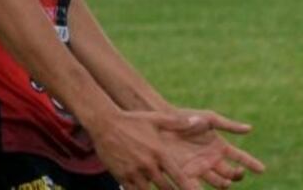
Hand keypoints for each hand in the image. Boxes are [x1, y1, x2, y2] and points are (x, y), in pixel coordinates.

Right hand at [87, 109, 201, 189]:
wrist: (105, 123)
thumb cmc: (133, 121)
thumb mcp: (156, 119)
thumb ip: (177, 123)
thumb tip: (197, 121)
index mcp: (160, 153)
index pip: (179, 177)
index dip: (190, 188)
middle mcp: (149, 165)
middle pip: (166, 189)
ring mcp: (134, 172)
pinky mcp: (122, 176)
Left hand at [160, 110, 264, 187]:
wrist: (164, 122)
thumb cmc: (187, 117)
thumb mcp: (209, 119)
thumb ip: (229, 126)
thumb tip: (250, 128)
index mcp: (220, 147)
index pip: (240, 157)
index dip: (252, 163)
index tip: (262, 169)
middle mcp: (213, 160)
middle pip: (231, 174)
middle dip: (237, 175)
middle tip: (238, 172)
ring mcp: (201, 168)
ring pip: (219, 182)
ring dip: (225, 184)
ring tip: (226, 182)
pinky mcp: (188, 173)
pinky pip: (198, 185)